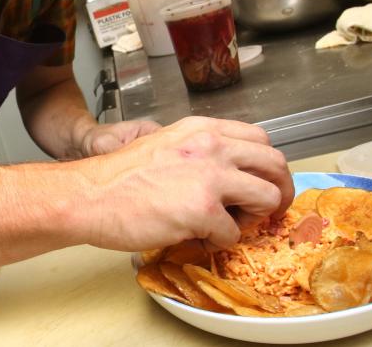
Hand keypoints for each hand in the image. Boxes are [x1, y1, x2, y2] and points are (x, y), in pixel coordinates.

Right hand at [75, 116, 293, 252]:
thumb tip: (232, 173)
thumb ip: (202, 150)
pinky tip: (199, 238)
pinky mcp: (203, 211)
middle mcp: (213, 146)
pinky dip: (221, 242)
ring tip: (230, 226)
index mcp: (204, 129)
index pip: (261, 139)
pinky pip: (234, 234)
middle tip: (271, 210)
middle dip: (280, 191)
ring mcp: (211, 177)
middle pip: (275, 164)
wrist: (91, 195)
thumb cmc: (121, 177)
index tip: (265, 182)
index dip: (268, 166)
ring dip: (255, 218)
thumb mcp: (169, 144)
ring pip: (268, 198)